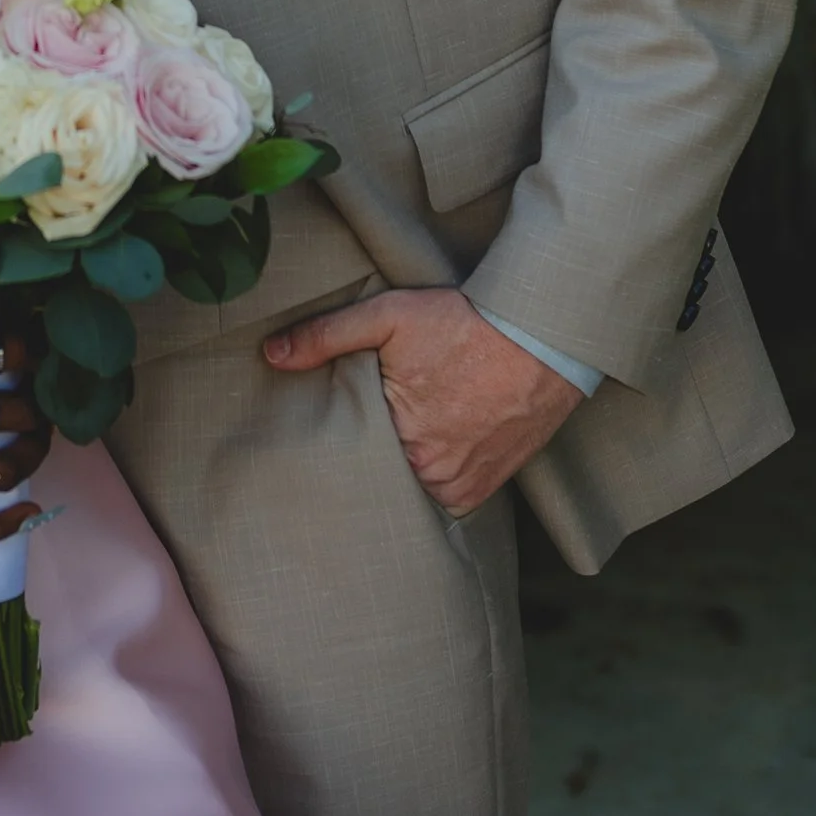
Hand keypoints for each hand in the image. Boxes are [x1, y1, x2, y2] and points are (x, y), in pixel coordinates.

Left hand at [262, 286, 578, 516]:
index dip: (336, 440)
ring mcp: (461, 487)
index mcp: (400, 440)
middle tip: (362, 430)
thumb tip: (271, 355)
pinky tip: (425, 451)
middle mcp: (431, 475)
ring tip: (396, 438)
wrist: (543, 337)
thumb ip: (326, 336)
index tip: (329, 427)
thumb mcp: (389, 316)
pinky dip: (431, 479)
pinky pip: (443, 498)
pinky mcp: (485, 490)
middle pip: (378, 476)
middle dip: (366, 457)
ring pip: (409, 489)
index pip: (347, 455)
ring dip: (400, 470)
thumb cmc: (464, 324)